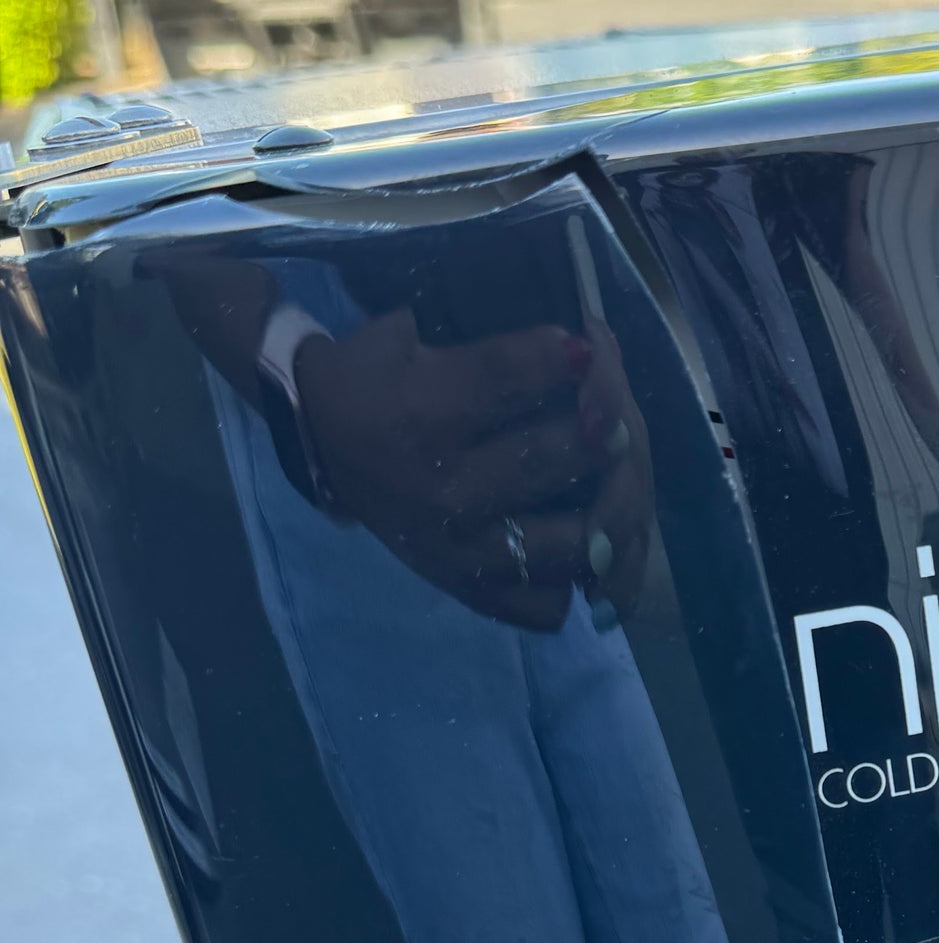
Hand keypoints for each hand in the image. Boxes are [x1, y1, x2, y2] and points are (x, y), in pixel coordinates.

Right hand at [296, 309, 649, 633]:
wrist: (317, 444)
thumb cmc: (374, 381)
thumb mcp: (403, 338)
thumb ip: (485, 343)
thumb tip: (585, 349)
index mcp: (421, 415)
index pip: (507, 379)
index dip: (563, 359)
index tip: (589, 349)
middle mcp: (441, 489)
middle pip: (550, 459)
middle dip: (602, 429)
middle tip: (618, 419)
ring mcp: (457, 549)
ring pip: (565, 542)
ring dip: (607, 512)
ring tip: (617, 486)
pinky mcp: (464, 588)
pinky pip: (543, 605)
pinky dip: (572, 581)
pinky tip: (578, 547)